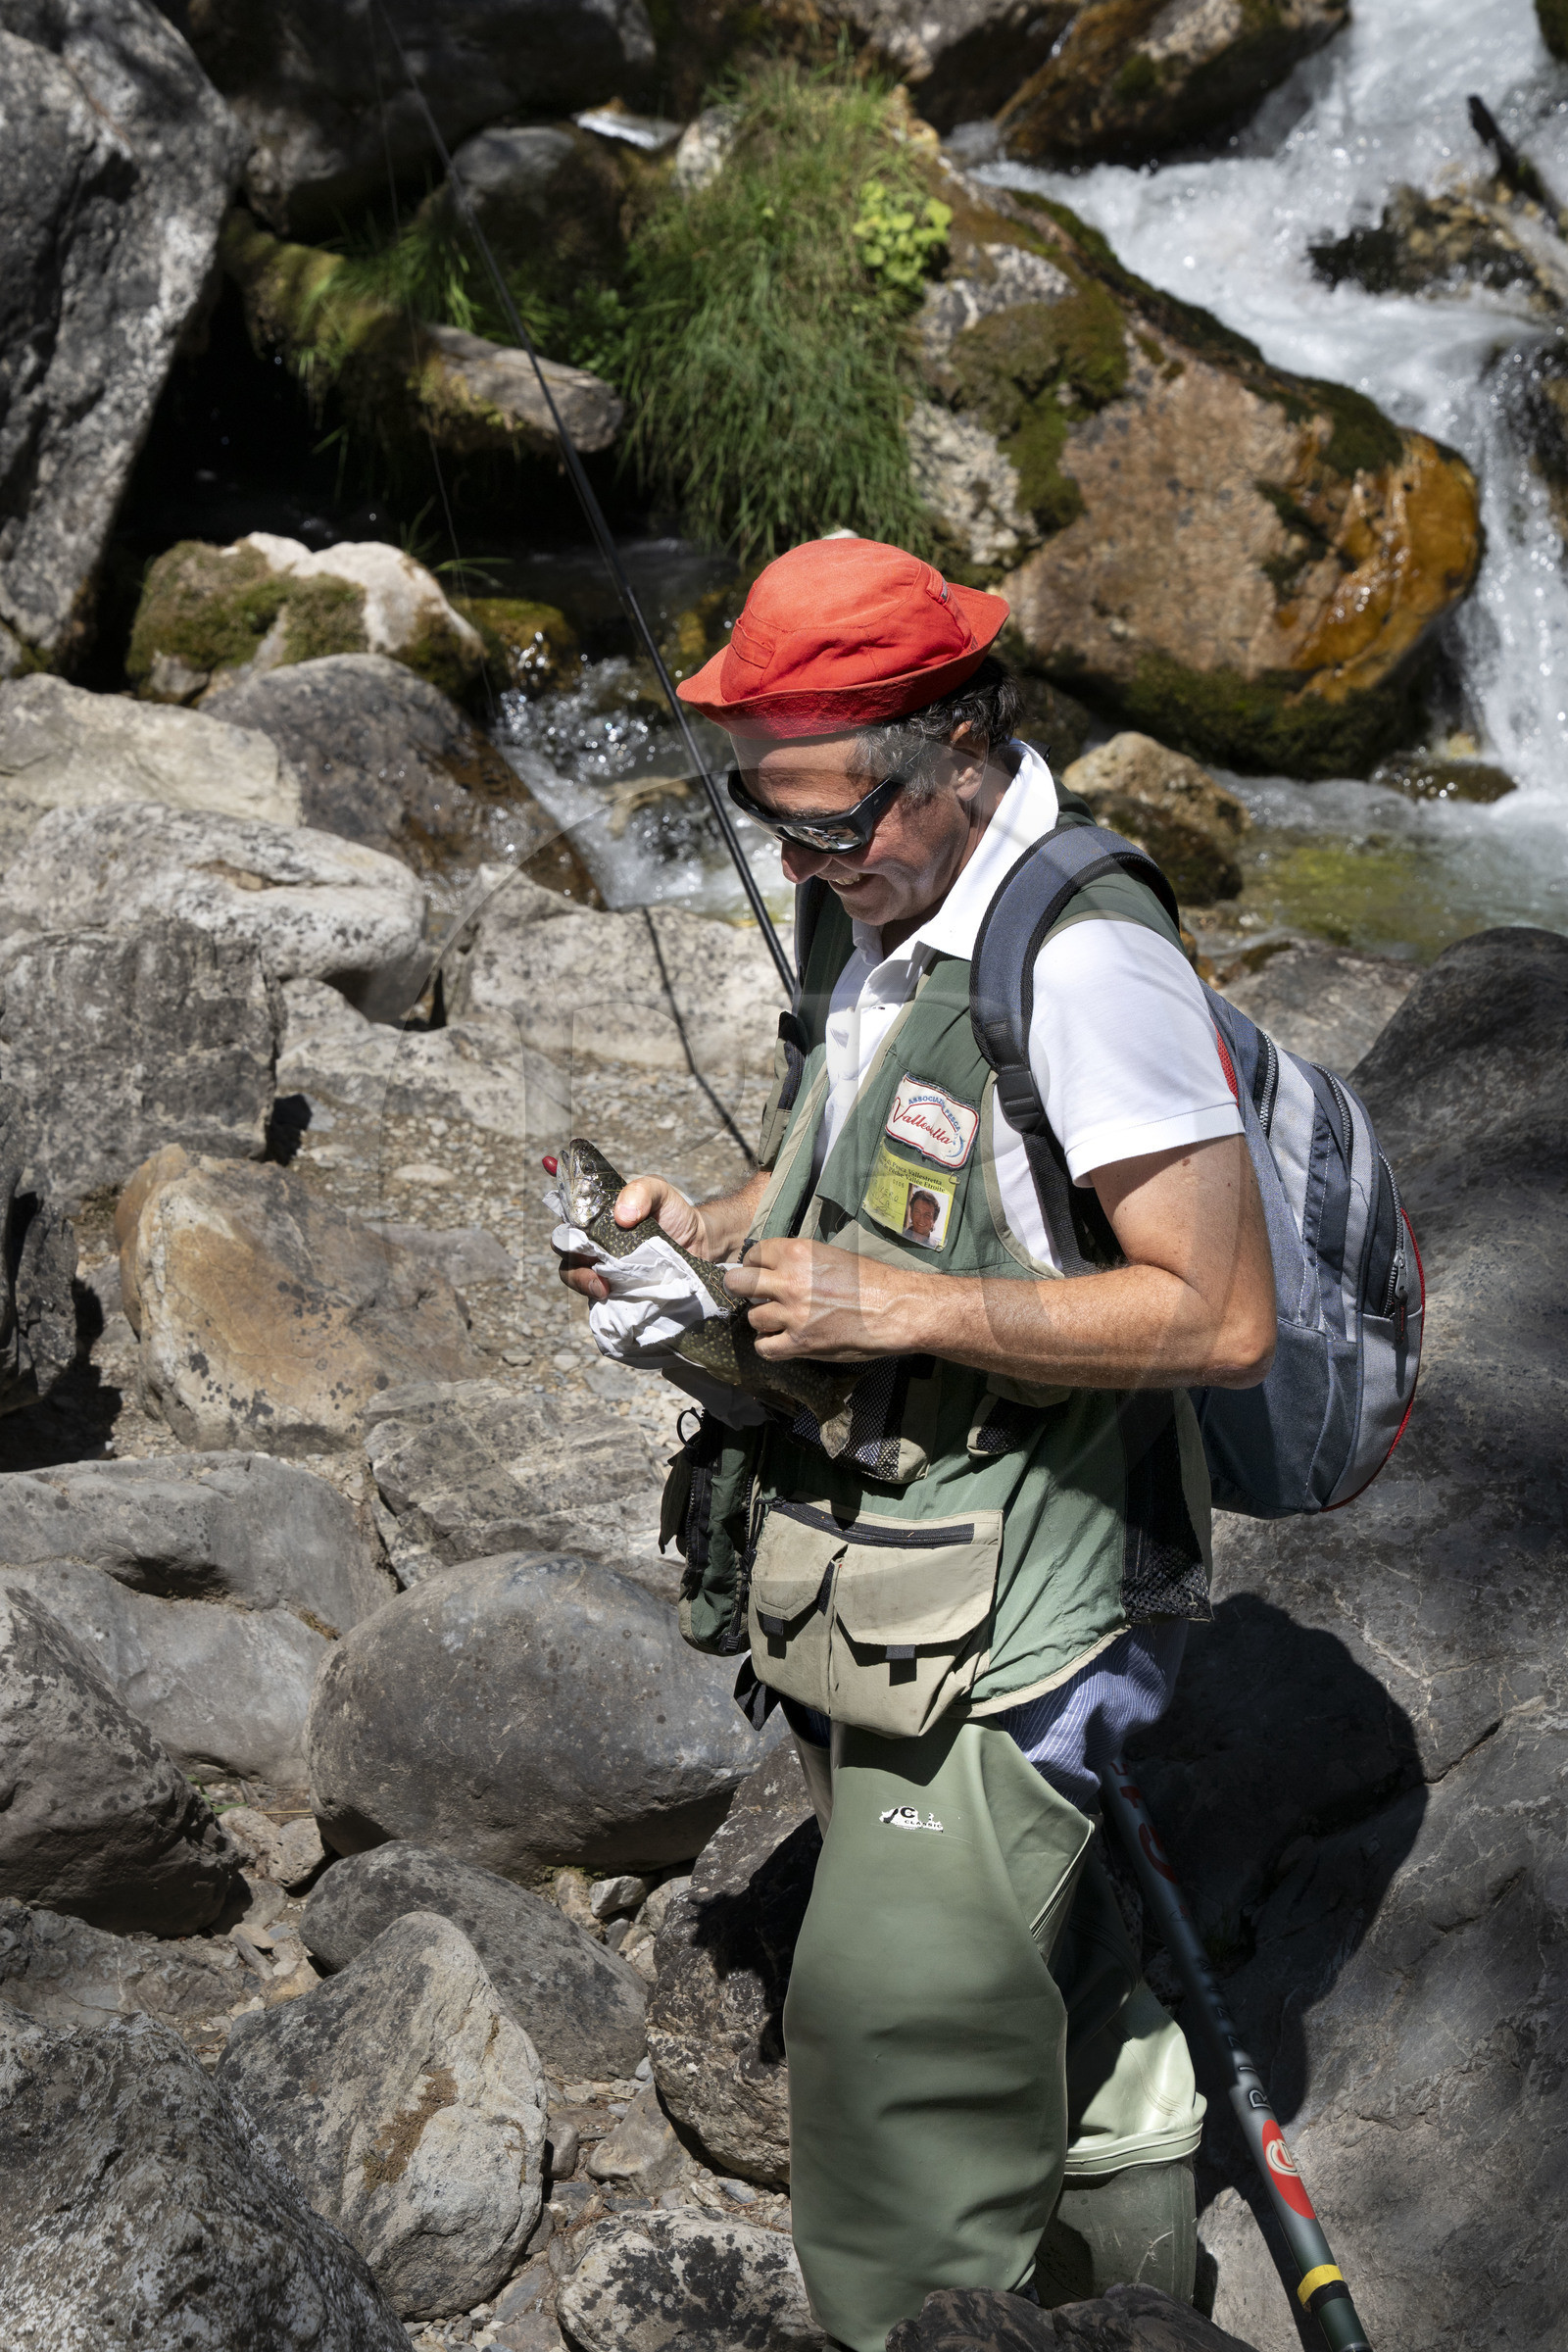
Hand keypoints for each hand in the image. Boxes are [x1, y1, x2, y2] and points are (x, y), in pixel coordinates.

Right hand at [557, 1176, 706, 1304]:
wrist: (697, 1245)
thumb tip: (622, 1217)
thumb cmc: (673, 1213)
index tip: (568, 1209)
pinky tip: (610, 1294)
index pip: (567, 1209)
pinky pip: (591, 1295)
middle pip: (562, 1244)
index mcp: (596, 1211)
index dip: (561, 1206)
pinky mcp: (609, 1288)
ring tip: (603, 1286)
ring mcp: (598, 1264)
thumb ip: (640, 1191)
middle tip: (590, 1257)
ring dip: (581, 1279)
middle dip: (569, 1250)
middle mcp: (591, 1237)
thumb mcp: (658, 1191)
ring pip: (571, 1273)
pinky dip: (595, 1295)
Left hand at [722, 1238, 913, 1361]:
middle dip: (742, 1288)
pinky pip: (765, 1347)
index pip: (754, 1255)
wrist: (895, 1308)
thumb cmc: (871, 1281)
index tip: (760, 1273)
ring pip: (752, 1318)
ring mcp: (793, 1313)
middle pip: (738, 1283)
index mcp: (798, 1253)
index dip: (754, 1265)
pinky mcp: (801, 1342)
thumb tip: (776, 1270)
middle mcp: (790, 1281)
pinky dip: (769, 1345)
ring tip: (778, 1320)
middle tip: (755, 1295)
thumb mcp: (831, 1256)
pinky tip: (780, 1340)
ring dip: (762, 1320)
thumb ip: (800, 1261)